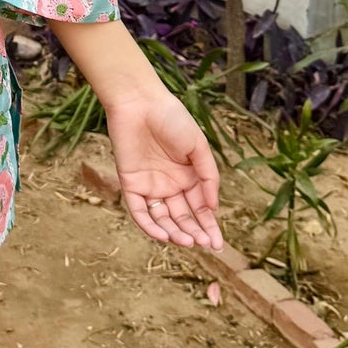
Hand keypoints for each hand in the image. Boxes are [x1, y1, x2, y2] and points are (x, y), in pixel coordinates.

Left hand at [105, 90, 223, 249]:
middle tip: (205, 245)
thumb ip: (208, 177)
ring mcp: (150, 185)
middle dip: (194, 233)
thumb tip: (214, 208)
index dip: (209, 227)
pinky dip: (149, 226)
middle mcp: (170, 185)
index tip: (218, 245)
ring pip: (162, 218)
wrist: (140, 102)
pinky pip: (139, 211)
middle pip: (183, 217)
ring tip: (187, 241)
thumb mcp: (199, 147)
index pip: (200, 209)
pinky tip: (163, 235)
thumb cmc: (172, 119)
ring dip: (174, 232)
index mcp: (189, 176)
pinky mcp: (130, 184)